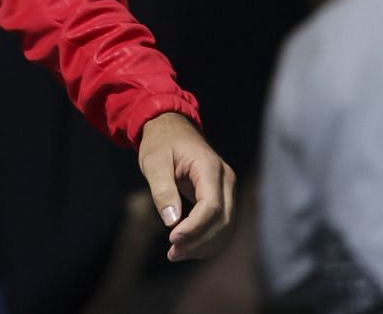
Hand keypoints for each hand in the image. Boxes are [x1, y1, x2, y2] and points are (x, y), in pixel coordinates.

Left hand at [137, 112, 235, 261]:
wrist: (170, 128)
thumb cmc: (161, 143)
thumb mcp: (154, 162)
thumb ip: (163, 190)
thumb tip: (172, 221)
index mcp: (210, 168)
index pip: (212, 206)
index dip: (195, 227)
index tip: (173, 240)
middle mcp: (226, 179)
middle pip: (223, 221)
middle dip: (199, 241)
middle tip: (172, 253)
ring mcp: (228, 189)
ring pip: (226, 227)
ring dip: (204, 246)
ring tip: (175, 254)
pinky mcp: (223, 198)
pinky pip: (222, 225)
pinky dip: (207, 241)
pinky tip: (186, 248)